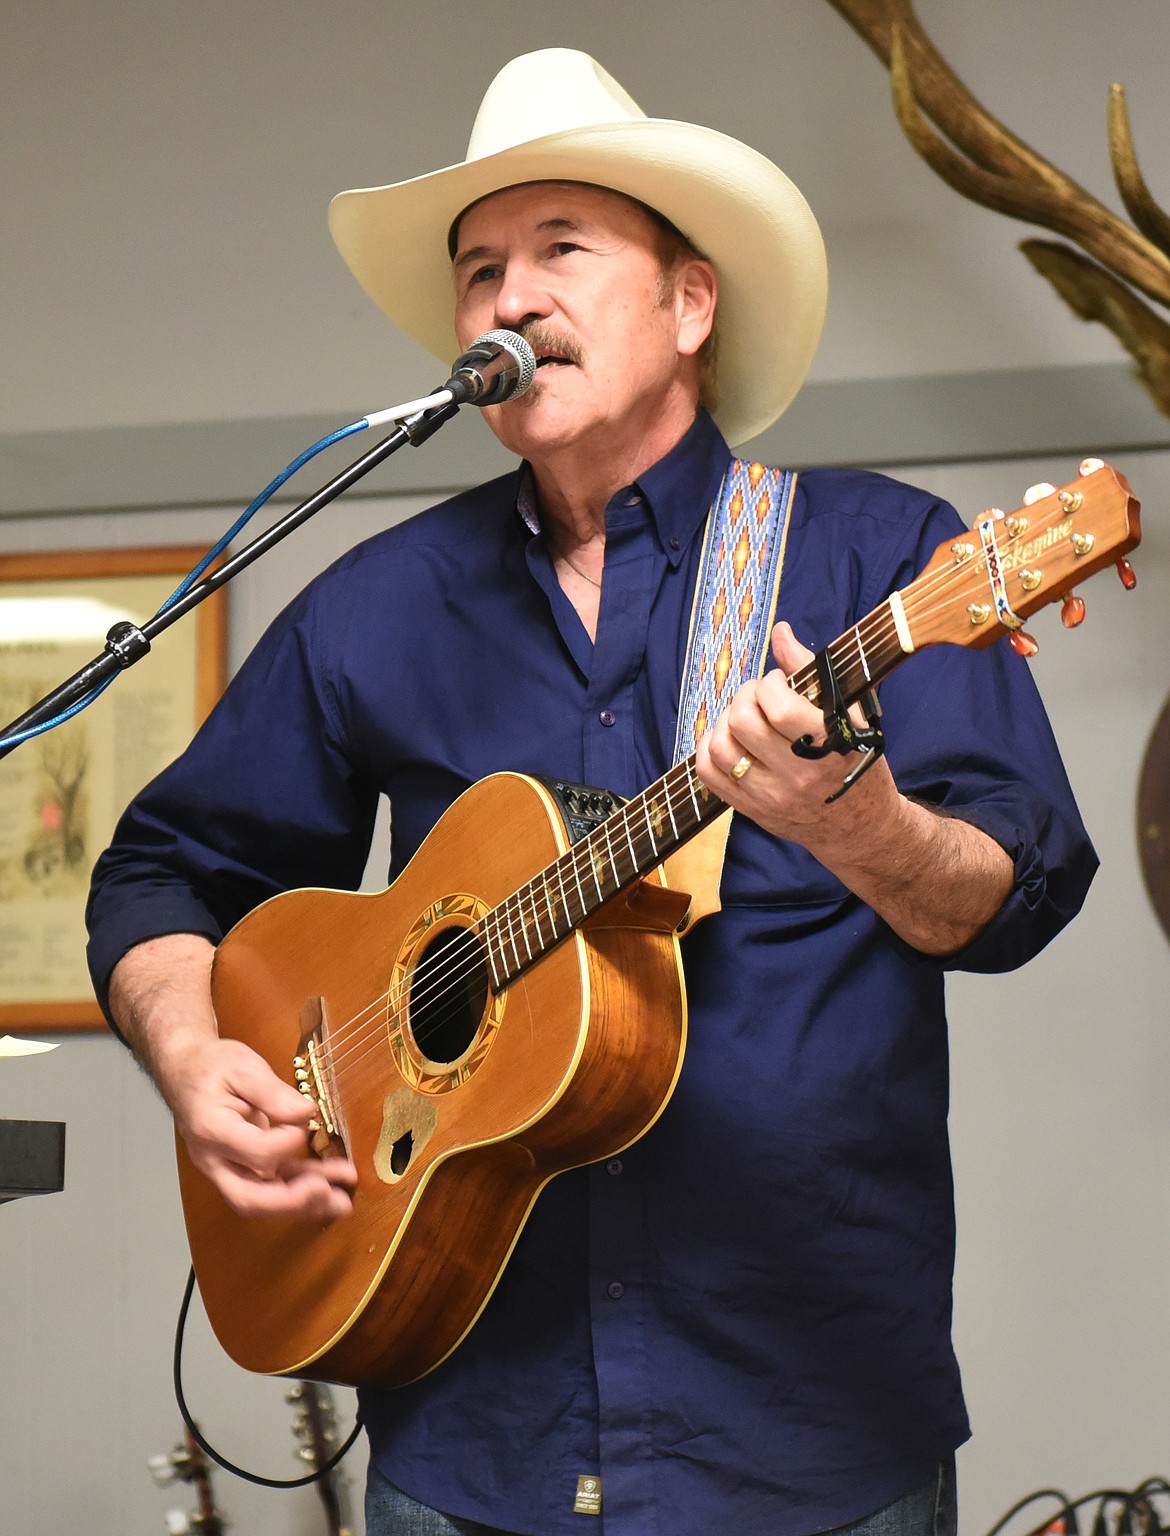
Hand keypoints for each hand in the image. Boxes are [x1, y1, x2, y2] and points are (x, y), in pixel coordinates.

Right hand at [109, 934, 357, 1221]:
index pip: (255, 1152)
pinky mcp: (239, 1168)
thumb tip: (307, 1113)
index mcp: (212, 1129)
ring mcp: (224, 1168)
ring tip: (342, 1200)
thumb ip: (274, 1092)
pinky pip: (268, 1187)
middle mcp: (214, 1159)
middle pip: (250, 1198)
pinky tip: (328, 1184)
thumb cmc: (213, 1066)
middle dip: (294, 1201)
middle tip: (330, 1193)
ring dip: (305, 1202)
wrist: (186, 1071)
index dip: (288, 1143)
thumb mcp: (244, 1067)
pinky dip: (299, 1189)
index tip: (307, 1121)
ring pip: (262, 1199)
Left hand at [696, 621, 896, 847]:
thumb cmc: (856, 760)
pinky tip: (728, 738)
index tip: (779, 683)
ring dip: (725, 720)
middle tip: (760, 697)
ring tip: (745, 717)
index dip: (770, 684)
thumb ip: (812, 671)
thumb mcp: (850, 714)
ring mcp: (770, 796)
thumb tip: (780, 632)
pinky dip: (708, 747)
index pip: (779, 707)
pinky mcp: (750, 810)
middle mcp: (798, 775)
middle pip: (742, 722)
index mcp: (830, 747)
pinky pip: (707, 773)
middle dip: (745, 696)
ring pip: (720, 746)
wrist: (859, 827)